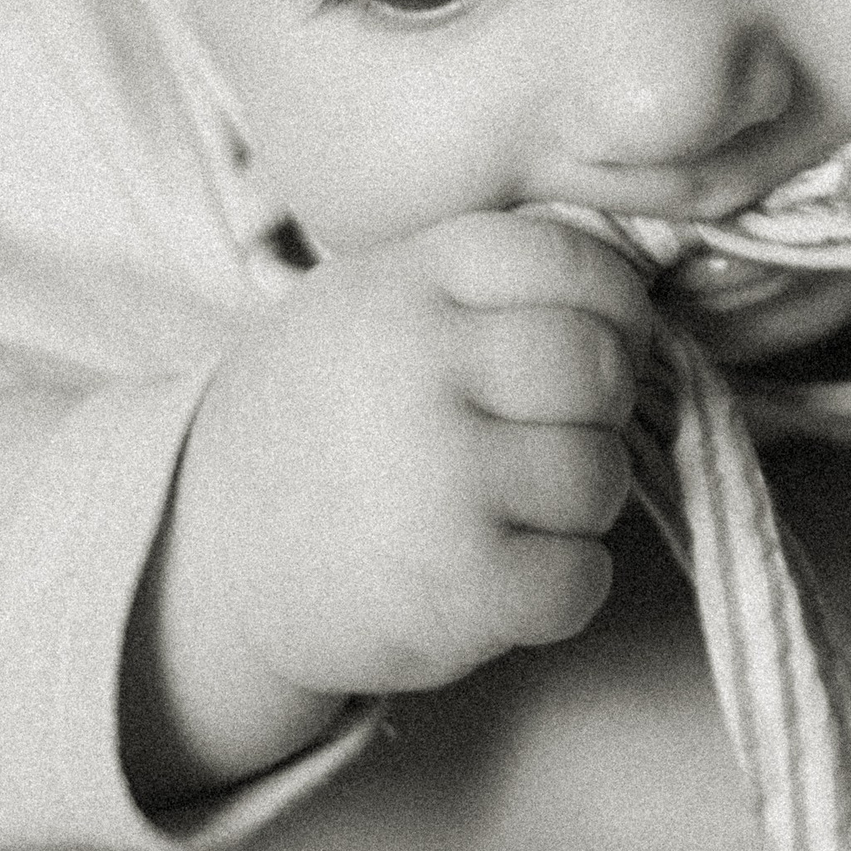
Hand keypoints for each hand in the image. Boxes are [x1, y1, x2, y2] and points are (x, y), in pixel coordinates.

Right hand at [122, 212, 651, 805]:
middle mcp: (421, 368)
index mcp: (410, 282)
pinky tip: (503, 570)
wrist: (204, 555)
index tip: (586, 345)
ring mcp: (439, 480)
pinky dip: (563, 585)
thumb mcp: (378, 301)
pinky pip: (583, 579)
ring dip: (577, 504)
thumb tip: (646, 292)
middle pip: (601, 369)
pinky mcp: (454, 587)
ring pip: (600, 476)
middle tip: (547, 434)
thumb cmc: (327, 415)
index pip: (579, 263)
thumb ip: (490, 284)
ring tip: (509, 506)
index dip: (610, 311)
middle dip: (598, 409)